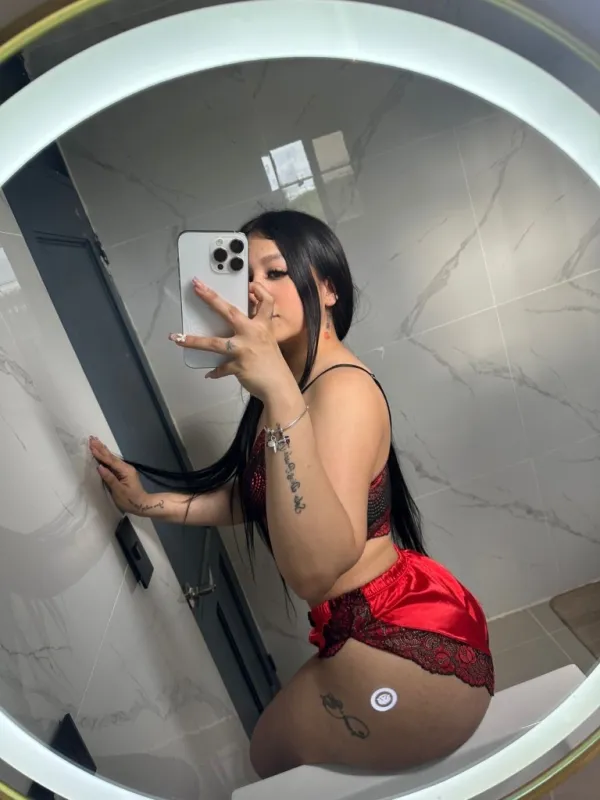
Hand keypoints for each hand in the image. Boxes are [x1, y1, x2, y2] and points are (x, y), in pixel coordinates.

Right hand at [89, 436, 157, 515]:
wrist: (142, 504)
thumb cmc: (130, 500)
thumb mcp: (119, 491)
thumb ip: (110, 478)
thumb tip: (100, 467)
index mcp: (125, 470)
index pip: (110, 461)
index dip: (100, 453)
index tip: (91, 445)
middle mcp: (126, 467)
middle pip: (111, 456)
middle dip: (101, 448)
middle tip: (92, 438)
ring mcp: (125, 469)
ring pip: (112, 458)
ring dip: (103, 450)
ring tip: (96, 442)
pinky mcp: (123, 473)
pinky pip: (113, 463)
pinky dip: (106, 457)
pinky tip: (104, 453)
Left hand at [169, 279, 293, 399]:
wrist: (279, 386)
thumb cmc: (274, 365)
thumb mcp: (269, 341)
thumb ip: (256, 330)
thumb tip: (239, 323)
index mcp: (263, 326)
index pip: (266, 302)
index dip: (260, 291)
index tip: (251, 285)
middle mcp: (252, 334)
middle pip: (229, 312)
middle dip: (211, 298)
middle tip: (197, 287)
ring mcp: (244, 349)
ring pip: (214, 343)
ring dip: (194, 341)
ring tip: (177, 338)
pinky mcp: (238, 366)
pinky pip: (221, 368)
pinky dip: (215, 371)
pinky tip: (209, 374)